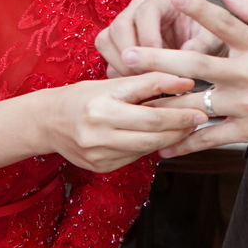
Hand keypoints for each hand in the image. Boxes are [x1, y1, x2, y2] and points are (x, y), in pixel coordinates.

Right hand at [40, 72, 205, 172]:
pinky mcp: (101, 167)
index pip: (149, 108)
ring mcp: (99, 153)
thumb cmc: (82, 97)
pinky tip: (160, 138)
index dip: (177, 107)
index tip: (198, 104)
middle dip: (179, 126)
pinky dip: (150, 147)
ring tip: (185, 127)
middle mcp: (98, 131)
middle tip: (199, 118)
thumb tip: (185, 81)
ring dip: (170, 138)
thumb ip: (148, 82)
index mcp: (101, 105)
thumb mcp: (111, 83)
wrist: (48, 122)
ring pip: (146, 148)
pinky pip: (134, 157)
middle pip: (151, 132)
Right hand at [94, 0, 225, 76]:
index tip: (159, 60)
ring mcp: (125, 21)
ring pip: (107, 38)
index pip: (145, 13)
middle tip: (145, 75)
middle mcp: (139, 5)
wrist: (201, 43)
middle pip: (120, 25)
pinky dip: (116, 69)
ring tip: (140, 81)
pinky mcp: (118, 39)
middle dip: (131, 54)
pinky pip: (106, 53)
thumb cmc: (207, 37)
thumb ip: (202, 44)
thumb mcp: (212, 39)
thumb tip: (186, 55)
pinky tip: (134, 83)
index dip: (148, 38)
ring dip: (120, 63)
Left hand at [120, 0, 247, 157]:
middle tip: (127, 56)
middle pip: (195, 64)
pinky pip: (211, 138)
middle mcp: (247, 74)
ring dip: (163, 103)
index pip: (223, 23)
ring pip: (196, 103)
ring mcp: (246, 104)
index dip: (199, 8)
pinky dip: (186, 143)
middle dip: (158, 59)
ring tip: (133, 103)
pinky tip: (164, 146)